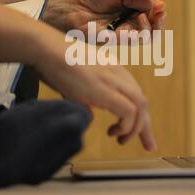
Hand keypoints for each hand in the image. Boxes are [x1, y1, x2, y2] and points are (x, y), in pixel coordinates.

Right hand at [34, 34, 156, 151]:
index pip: (135, 95)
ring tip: (121, 139)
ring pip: (140, 106)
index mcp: (113, 70)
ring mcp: (112, 80)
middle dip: (146, 127)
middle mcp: (117, 74)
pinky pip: (128, 111)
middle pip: (142, 102)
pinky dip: (125, 125)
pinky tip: (113, 131)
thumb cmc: (55, 62)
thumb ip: (87, 96)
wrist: (46, 49)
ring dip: (136, 128)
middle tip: (148, 145)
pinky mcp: (104, 90)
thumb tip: (90, 114)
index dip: (140, 115)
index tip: (141, 131)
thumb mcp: (77, 80)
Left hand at [43, 0, 166, 36]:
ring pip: (147, 37)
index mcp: (134, 7)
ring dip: (148, 27)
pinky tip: (125, 25)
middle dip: (160, 20)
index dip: (160, 9)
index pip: (154, 11)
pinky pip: (131, 41)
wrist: (73, 6)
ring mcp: (124, 33)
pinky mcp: (115, 42)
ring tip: (140, 16)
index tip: (160, 3)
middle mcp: (131, 21)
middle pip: (155, 26)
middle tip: (159, 11)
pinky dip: (132, 33)